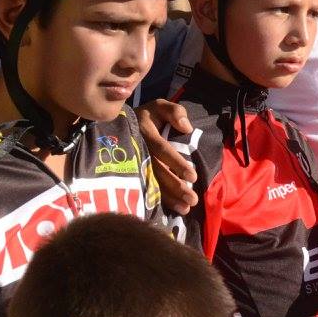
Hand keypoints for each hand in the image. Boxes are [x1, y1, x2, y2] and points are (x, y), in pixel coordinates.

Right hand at [137, 99, 197, 214]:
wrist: (124, 124)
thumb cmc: (149, 116)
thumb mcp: (160, 106)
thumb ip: (174, 111)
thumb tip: (186, 127)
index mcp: (145, 133)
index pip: (162, 150)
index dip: (176, 163)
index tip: (192, 176)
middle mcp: (139, 150)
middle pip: (158, 171)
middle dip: (175, 186)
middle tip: (192, 199)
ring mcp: (135, 163)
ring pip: (152, 183)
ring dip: (169, 198)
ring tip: (186, 208)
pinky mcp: (135, 173)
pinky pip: (146, 188)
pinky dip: (160, 200)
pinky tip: (174, 210)